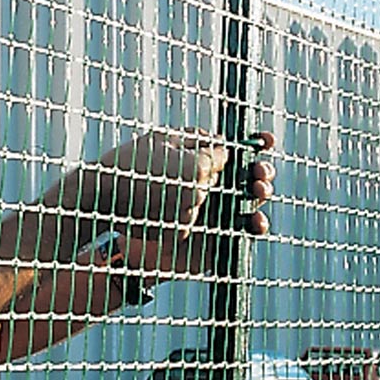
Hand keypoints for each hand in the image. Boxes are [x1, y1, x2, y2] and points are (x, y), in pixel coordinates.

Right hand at [75, 128, 229, 237]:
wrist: (100, 197)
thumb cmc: (128, 163)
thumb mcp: (160, 138)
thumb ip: (194, 137)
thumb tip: (217, 139)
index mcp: (198, 167)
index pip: (221, 155)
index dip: (205, 149)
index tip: (185, 151)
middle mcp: (198, 194)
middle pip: (210, 177)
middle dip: (194, 170)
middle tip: (164, 167)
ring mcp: (189, 215)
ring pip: (198, 197)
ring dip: (184, 190)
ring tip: (156, 184)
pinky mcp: (179, 231)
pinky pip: (186, 214)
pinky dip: (175, 208)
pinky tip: (155, 201)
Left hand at [120, 129, 276, 281]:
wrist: (112, 217)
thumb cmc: (139, 180)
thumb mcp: (180, 162)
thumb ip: (211, 156)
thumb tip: (232, 151)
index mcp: (195, 156)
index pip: (233, 148)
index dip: (254, 143)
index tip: (267, 140)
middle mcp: (203, 182)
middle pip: (245, 176)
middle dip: (260, 173)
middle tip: (259, 176)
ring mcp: (207, 211)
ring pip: (246, 204)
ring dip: (259, 198)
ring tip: (257, 193)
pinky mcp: (210, 239)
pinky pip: (239, 232)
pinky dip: (253, 227)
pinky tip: (255, 224)